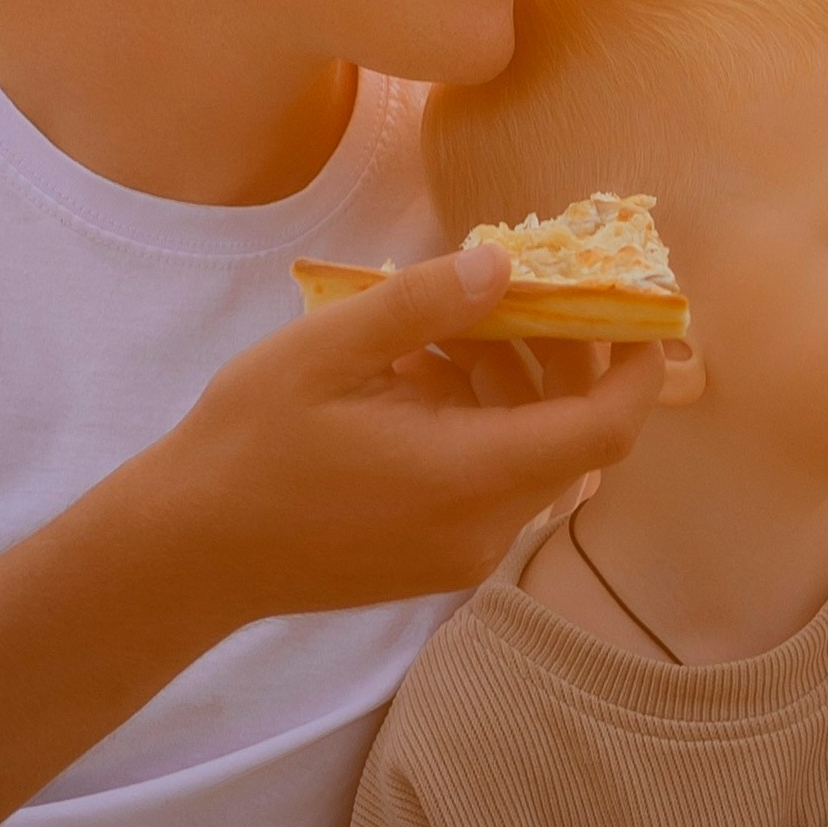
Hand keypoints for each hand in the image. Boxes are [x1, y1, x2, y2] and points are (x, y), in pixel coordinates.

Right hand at [126, 250, 664, 630]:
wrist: (188, 554)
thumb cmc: (246, 447)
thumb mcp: (323, 352)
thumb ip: (420, 305)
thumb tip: (502, 264)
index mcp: (469, 475)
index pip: (603, 428)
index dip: (637, 370)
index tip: (639, 311)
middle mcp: (483, 527)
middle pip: (571, 440)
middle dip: (566, 362)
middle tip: (530, 294)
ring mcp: (463, 554)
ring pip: (531, 461)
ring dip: (516, 391)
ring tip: (453, 329)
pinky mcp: (438, 562)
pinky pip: (492, 486)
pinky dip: (482, 428)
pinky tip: (422, 381)